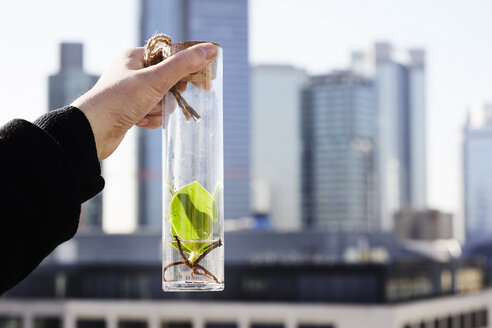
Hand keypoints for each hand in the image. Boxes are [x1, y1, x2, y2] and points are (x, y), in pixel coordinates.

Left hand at [71, 43, 216, 160]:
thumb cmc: (119, 100)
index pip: (171, 55)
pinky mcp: (131, 110)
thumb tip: (210, 50)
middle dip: (169, 95)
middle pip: (169, 80)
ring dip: (158, 110)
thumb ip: (184, 65)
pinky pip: (154, 112)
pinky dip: (151, 119)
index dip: (187, 69)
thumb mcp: (155, 80)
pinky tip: (139, 122)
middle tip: (162, 98)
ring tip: (143, 113)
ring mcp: (131, 92)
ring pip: (163, 99)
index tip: (203, 83)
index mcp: (134, 56)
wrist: (93, 132)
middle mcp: (132, 71)